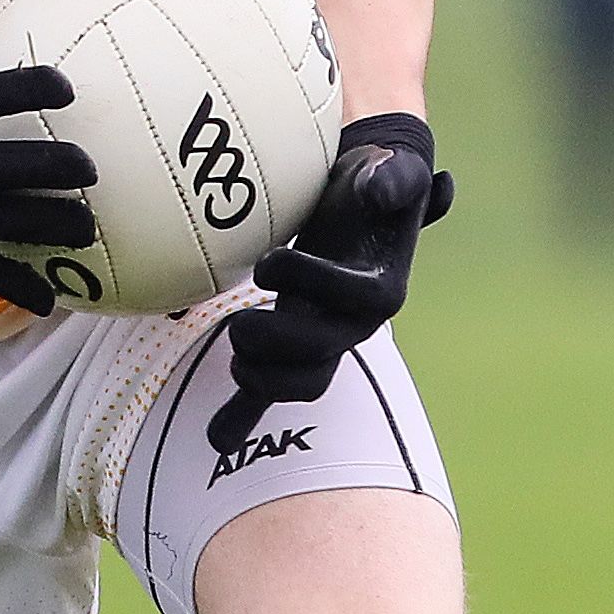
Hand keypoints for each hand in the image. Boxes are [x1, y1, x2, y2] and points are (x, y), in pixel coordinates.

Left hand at [207, 111, 453, 451]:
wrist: (364, 203)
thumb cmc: (376, 185)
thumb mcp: (391, 173)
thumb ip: (396, 178)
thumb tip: (383, 185)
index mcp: (381, 288)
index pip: (356, 302)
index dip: (311, 285)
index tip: (267, 262)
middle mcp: (353, 323)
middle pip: (322, 353)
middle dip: (276, 342)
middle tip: (240, 322)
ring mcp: (323, 340)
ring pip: (300, 381)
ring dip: (262, 378)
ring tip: (236, 353)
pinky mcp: (292, 348)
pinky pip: (270, 395)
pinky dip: (242, 417)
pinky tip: (217, 440)